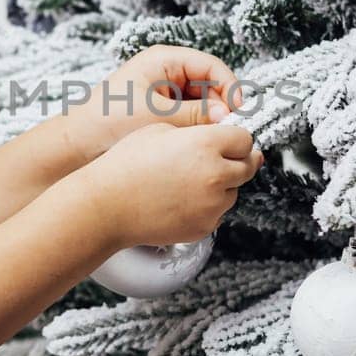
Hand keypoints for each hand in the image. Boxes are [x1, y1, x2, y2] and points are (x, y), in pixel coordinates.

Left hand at [62, 45, 247, 165]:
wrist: (75, 146)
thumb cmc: (108, 122)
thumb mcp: (158, 116)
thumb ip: (197, 116)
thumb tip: (228, 119)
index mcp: (163, 59)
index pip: (211, 66)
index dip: (230, 87)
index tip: (240, 112)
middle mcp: (165, 71)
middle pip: (209, 84)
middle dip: (221, 107)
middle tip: (228, 132)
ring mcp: (163, 91)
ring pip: (201, 103)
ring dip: (209, 120)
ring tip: (212, 140)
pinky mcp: (159, 111)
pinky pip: (188, 116)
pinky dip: (196, 128)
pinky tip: (198, 144)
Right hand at [76, 121, 263, 248]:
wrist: (107, 206)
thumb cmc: (126, 164)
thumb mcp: (160, 128)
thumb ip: (198, 130)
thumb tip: (224, 137)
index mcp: (206, 144)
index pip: (245, 139)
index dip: (235, 138)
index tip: (226, 140)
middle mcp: (215, 175)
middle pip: (248, 166)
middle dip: (237, 160)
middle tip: (216, 159)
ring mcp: (212, 205)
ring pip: (233, 191)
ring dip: (222, 185)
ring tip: (188, 181)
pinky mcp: (204, 226)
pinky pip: (217, 212)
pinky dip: (207, 206)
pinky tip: (181, 199)